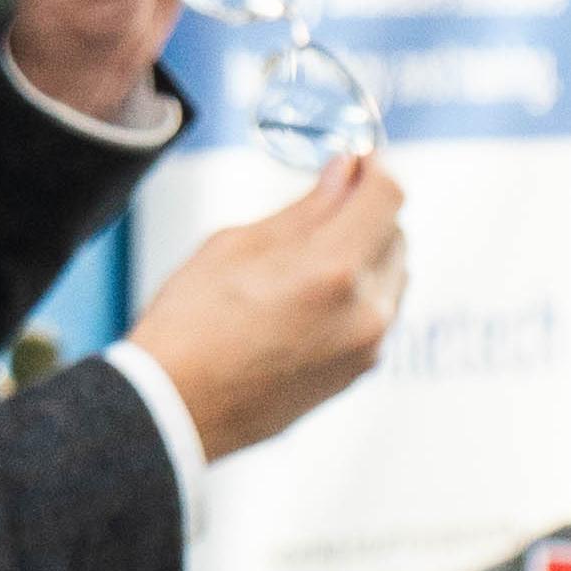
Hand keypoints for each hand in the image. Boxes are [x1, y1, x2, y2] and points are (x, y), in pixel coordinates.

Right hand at [122, 154, 407, 456]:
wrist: (174, 410)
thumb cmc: (189, 325)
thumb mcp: (236, 246)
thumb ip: (305, 208)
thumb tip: (345, 172)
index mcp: (333, 269)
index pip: (389, 196)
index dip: (376, 168)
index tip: (357, 160)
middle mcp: (365, 310)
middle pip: (396, 234)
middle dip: (367, 211)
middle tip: (324, 202)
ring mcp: (367, 347)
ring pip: (393, 276)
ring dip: (366, 253)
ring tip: (310, 256)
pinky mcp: (358, 373)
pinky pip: (378, 314)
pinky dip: (358, 292)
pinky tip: (309, 297)